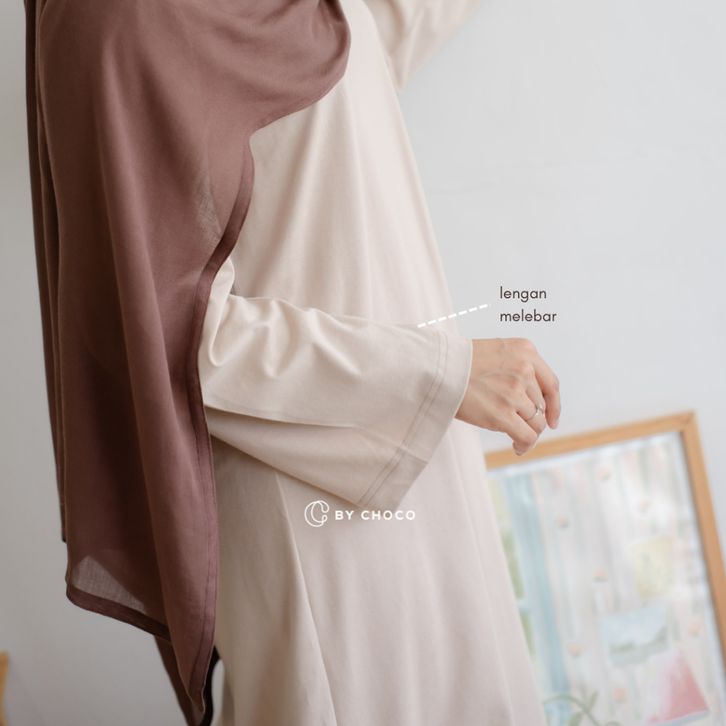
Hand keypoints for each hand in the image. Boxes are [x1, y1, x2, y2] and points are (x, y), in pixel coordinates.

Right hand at [455, 337, 559, 454]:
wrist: (434, 368)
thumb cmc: (457, 363)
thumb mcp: (495, 352)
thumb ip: (517, 368)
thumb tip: (533, 402)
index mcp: (525, 350)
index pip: (551, 384)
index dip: (554, 405)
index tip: (551, 419)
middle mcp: (524, 369)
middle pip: (541, 406)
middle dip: (532, 419)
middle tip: (519, 428)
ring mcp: (514, 392)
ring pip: (536, 422)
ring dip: (527, 433)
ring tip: (516, 439)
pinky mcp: (503, 413)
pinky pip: (527, 436)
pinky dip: (525, 445)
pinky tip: (517, 447)